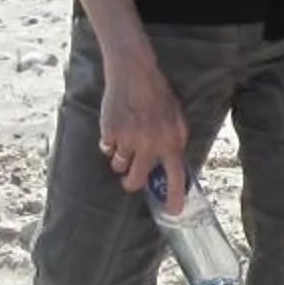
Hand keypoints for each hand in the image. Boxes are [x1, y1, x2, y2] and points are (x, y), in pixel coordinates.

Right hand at [96, 53, 188, 203]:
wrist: (134, 74)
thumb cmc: (158, 95)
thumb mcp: (176, 118)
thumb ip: (174, 142)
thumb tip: (172, 165)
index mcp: (170, 142)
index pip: (175, 176)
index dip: (174, 196)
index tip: (172, 210)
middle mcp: (149, 145)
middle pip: (136, 180)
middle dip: (132, 183)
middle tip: (130, 180)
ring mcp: (127, 140)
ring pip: (119, 166)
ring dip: (121, 159)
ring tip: (125, 140)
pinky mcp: (109, 133)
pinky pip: (107, 149)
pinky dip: (110, 143)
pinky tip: (116, 127)